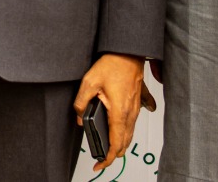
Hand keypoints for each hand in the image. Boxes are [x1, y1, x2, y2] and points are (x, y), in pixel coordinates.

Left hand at [74, 53, 147, 172]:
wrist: (128, 53)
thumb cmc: (112, 64)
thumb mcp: (89, 82)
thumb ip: (81, 103)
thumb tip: (80, 118)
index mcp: (119, 112)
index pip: (116, 144)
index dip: (108, 158)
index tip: (100, 164)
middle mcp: (130, 114)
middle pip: (124, 143)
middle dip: (113, 155)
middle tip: (100, 159)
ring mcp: (135, 110)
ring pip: (129, 135)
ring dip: (120, 145)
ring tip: (107, 149)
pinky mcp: (136, 105)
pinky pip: (132, 125)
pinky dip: (125, 134)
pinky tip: (119, 134)